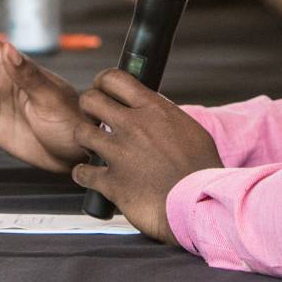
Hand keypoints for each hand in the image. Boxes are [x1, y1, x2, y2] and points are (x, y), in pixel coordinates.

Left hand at [70, 70, 222, 242]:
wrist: (201, 204)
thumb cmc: (201, 169)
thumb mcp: (189, 129)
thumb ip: (165, 117)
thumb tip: (155, 112)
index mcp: (154, 109)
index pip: (115, 78)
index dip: (102, 81)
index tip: (102, 91)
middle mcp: (133, 126)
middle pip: (90, 100)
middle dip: (88, 107)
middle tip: (94, 118)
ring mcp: (119, 154)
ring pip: (80, 133)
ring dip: (84, 139)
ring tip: (93, 146)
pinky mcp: (112, 182)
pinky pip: (81, 172)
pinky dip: (82, 174)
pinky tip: (90, 176)